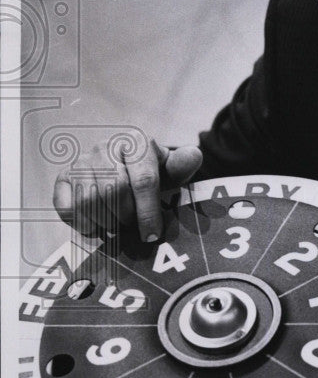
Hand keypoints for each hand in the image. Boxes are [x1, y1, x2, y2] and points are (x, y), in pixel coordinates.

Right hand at [53, 138, 202, 242]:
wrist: (123, 166)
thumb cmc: (152, 172)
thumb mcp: (171, 169)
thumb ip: (183, 165)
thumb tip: (193, 156)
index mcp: (137, 142)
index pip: (144, 180)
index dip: (148, 212)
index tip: (152, 235)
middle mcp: (106, 147)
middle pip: (114, 191)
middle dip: (126, 216)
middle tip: (132, 227)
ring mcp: (82, 161)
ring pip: (88, 199)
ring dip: (104, 221)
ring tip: (115, 227)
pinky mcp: (64, 177)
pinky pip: (66, 206)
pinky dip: (81, 222)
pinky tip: (95, 226)